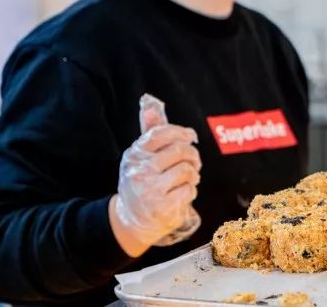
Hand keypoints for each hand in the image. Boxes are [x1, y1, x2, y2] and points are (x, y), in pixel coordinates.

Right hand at [109, 104, 200, 256]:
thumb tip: (150, 105)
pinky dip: (191, 191)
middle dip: (193, 155)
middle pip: (179, 150)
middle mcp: (140, 171)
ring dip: (193, 174)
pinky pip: (189, 190)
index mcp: (134, 155)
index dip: (180, 132)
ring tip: (189, 178)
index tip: (191, 136)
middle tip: (194, 161)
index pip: (160, 134)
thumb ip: (150, 134)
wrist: (132, 221)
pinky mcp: (163, 207)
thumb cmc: (141, 183)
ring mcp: (151, 190)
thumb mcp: (139, 159)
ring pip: (187, 170)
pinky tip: (183, 193)